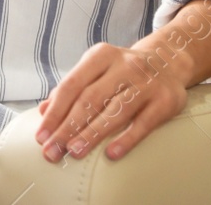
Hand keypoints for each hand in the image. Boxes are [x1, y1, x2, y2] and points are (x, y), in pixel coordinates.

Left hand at [34, 0, 210, 162]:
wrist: (168, 61)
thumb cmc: (122, 71)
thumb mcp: (96, 70)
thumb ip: (71, 89)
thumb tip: (43, 111)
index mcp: (101, 56)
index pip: (72, 85)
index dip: (55, 112)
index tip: (41, 136)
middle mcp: (124, 66)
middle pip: (90, 100)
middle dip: (68, 128)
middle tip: (53, 151)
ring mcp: (146, 83)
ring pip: (115, 112)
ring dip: (92, 134)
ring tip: (74, 152)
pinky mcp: (165, 101)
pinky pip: (143, 123)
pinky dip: (126, 139)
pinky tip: (111, 154)